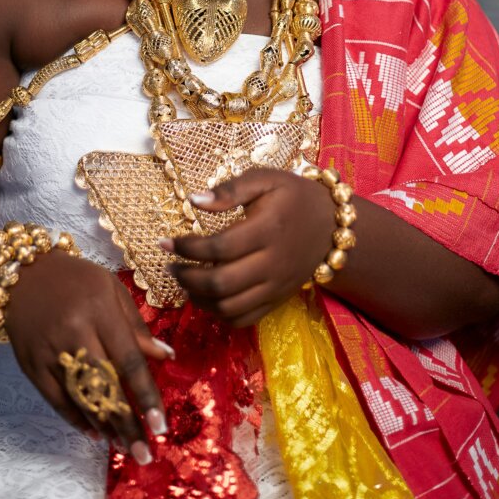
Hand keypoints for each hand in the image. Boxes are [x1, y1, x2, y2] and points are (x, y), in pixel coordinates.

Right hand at [4, 249, 172, 462]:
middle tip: (145, 453)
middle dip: (127, 423)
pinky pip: (56, 401)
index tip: (161, 425)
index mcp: (99, 310)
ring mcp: (50, 352)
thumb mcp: (112, 289)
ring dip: (105, 426)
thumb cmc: (76, 279)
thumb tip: (165, 357)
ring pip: (80, 398)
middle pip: (105, 386)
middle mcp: (74, 332)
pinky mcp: (31, 366)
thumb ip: (136, 326)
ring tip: (125, 446)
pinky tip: (96, 433)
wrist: (22, 274)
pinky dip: (77, 420)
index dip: (146, 395)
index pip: (128, 360)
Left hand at [164, 168, 334, 326]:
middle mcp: (272, 263)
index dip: (188, 248)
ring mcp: (275, 287)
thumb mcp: (265, 179)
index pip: (220, 247)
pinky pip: (243, 319)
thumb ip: (231, 189)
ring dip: (199, 299)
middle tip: (170, 266)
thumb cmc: (292, 196)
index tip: (167, 242)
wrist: (331, 226)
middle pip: (222, 283)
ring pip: (230, 307)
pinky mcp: (277, 300)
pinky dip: (218, 314)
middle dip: (187, 277)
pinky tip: (206, 297)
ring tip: (184, 281)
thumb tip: (195, 200)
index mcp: (267, 229)